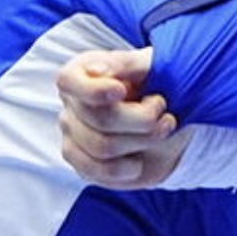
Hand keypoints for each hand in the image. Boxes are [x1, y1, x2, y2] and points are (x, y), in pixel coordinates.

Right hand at [55, 47, 188, 187]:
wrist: (168, 117)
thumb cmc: (155, 83)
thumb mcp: (149, 65)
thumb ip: (127, 63)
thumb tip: (97, 71)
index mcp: (81, 74)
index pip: (68, 81)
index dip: (94, 90)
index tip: (122, 90)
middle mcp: (71, 106)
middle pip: (100, 119)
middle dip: (143, 118)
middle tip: (164, 112)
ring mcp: (74, 138)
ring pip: (104, 147)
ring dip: (145, 140)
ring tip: (164, 129)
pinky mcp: (85, 166)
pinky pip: (102, 172)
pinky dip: (130, 168)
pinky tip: (142, 158)